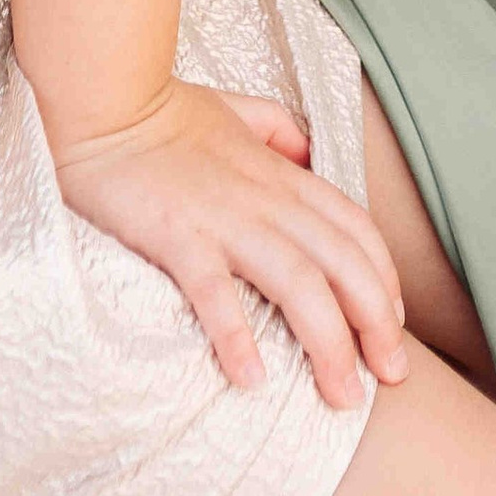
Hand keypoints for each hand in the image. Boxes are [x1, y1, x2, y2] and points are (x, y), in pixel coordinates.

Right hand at [46, 84, 409, 410]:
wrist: (103, 98)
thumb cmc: (163, 110)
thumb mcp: (234, 109)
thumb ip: (275, 129)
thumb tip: (305, 152)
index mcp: (281, 173)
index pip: (356, 229)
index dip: (385, 280)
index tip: (392, 328)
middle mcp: (265, 199)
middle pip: (343, 264)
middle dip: (377, 326)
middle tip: (392, 378)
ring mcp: (224, 219)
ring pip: (299, 284)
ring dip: (330, 344)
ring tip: (343, 397)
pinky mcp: (178, 237)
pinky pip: (216, 293)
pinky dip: (238, 337)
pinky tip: (253, 380)